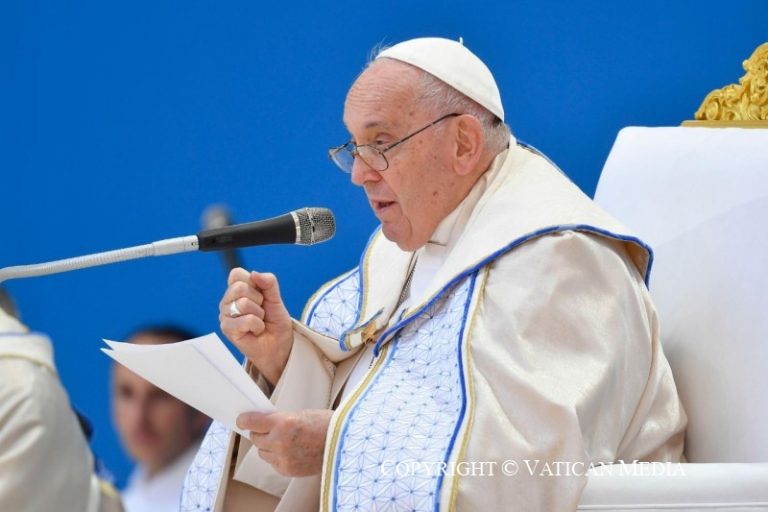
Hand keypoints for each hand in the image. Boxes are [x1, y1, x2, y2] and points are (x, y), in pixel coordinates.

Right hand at [219, 268, 293, 385]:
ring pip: (244, 304)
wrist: (279, 345)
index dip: (253, 282)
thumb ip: (269, 283)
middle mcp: (228, 301)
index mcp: (236, 290)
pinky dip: (257, 325)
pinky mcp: (228, 330)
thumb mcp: (276, 298)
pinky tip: (255, 330)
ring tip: (259, 322)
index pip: (236, 274)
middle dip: (258, 299)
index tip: (261, 295)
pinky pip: (246, 320)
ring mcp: (225, 316)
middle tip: (261, 311)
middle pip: (239, 287)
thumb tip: (255, 273)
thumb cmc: (275, 322)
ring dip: (259, 314)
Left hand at [237, 409, 332, 476]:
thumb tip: (261, 424)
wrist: (343, 442)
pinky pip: (273, 462)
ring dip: (268, 446)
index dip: (245, 420)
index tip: (242, 420)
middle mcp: (280, 442)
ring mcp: (283, 458)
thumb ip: (278, 420)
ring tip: (284, 441)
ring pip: (262, 452)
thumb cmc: (324, 425)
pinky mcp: (287, 470)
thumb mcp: (299, 414)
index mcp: (283, 423)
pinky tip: (291, 451)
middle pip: (255, 438)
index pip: (252, 422)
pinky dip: (277, 457)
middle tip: (269, 429)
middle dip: (260, 433)